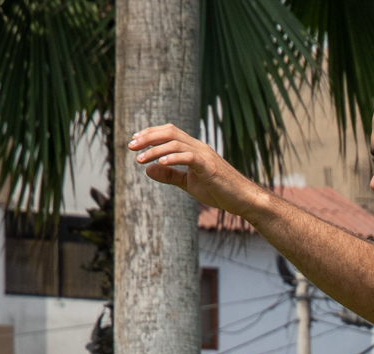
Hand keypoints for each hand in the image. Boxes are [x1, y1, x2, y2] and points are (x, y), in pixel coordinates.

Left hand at [129, 123, 262, 217]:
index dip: (150, 134)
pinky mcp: (209, 166)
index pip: (168, 133)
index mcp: (193, 149)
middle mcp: (198, 147)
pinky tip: (159, 162)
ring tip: (140, 159)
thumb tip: (148, 169)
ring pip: (175, 143)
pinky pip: (188, 157)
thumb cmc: (219, 191)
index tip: (133, 142)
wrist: (243, 199)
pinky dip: (172, 158)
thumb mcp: (189, 183)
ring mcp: (204, 155)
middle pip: (169, 132)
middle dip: (147, 137)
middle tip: (130, 146)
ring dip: (154, 149)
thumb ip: (170, 175)